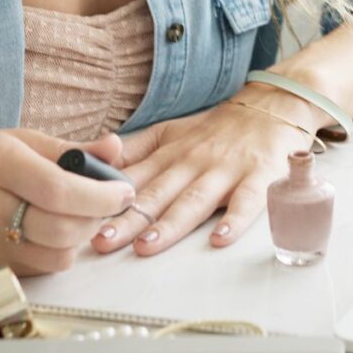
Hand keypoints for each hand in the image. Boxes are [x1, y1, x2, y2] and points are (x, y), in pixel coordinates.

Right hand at [0, 129, 134, 275]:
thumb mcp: (21, 140)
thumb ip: (73, 149)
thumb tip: (116, 148)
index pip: (60, 191)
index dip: (101, 196)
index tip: (123, 192)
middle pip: (61, 229)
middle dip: (96, 218)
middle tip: (105, 204)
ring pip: (55, 256)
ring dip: (79, 239)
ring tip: (77, 217)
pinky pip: (39, 269)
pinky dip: (57, 252)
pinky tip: (52, 232)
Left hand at [91, 85, 325, 255]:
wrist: (273, 106)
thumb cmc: (219, 129)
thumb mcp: (171, 132)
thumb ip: (135, 151)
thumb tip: (93, 166)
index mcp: (170, 154)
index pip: (133, 179)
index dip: (105, 199)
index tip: (78, 217)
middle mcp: (194, 162)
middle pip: (157, 193)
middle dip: (127, 218)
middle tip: (101, 240)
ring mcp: (227, 170)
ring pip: (194, 200)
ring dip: (170, 224)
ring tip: (147, 245)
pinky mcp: (259, 177)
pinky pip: (247, 201)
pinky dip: (234, 220)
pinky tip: (220, 239)